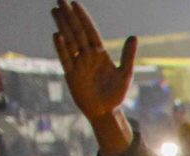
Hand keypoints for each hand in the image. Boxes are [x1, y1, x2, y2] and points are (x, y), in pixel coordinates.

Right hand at [51, 0, 135, 123]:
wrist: (106, 111)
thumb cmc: (116, 93)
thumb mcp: (125, 73)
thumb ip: (128, 55)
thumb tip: (134, 36)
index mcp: (100, 54)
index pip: (90, 31)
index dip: (83, 18)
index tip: (76, 4)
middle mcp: (87, 56)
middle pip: (77, 32)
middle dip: (69, 16)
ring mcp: (78, 64)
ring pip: (69, 41)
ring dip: (62, 26)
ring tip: (55, 11)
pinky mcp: (71, 75)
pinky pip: (66, 58)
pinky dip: (62, 47)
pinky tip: (58, 35)